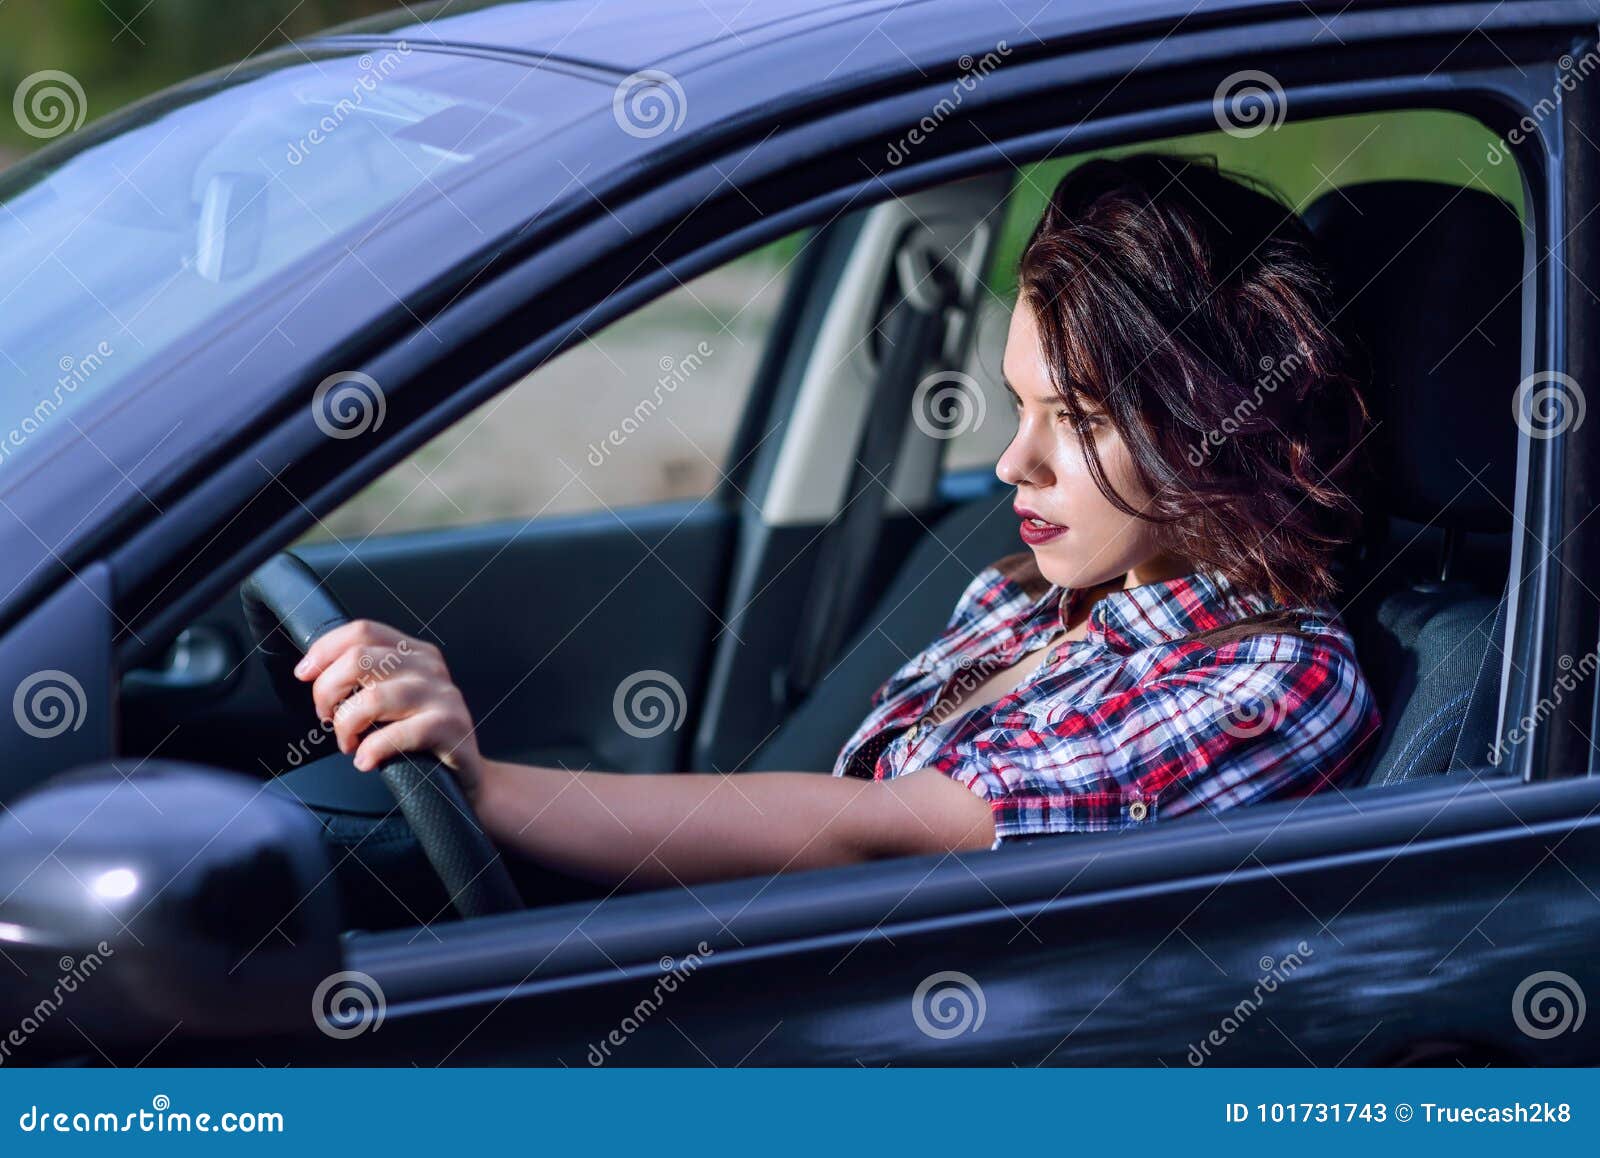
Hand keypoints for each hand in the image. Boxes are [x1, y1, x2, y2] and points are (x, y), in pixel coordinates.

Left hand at [293, 619, 486, 804]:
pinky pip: (397, 733)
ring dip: (347, 725)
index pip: (362, 631)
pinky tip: (366, 760)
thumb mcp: (392, 699)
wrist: (465, 773)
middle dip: (328, 691)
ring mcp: (442, 695)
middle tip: (327, 717)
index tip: (304, 674)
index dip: (324, 649)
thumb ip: (365, 680)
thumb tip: (314, 673)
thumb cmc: (419, 737)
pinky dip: (371, 750)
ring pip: (372, 697)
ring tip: (348, 743)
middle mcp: (429, 666)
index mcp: (413, 652)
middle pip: (359, 658)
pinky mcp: (450, 727)